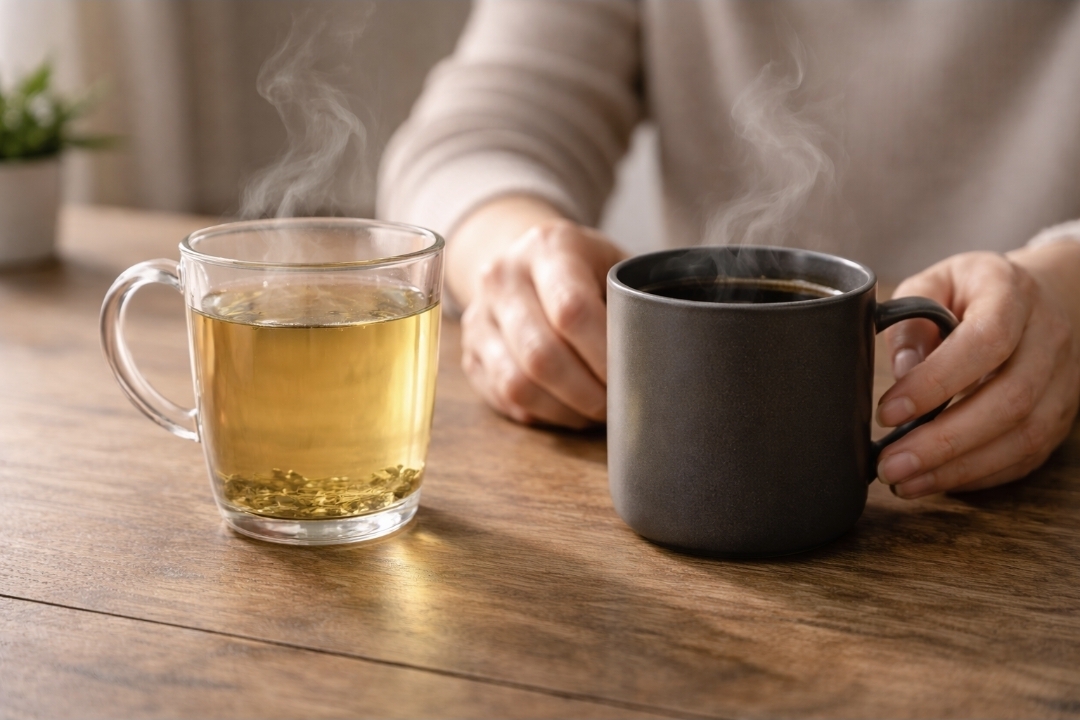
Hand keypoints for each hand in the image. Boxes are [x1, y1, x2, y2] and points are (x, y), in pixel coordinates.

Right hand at [460, 219, 625, 427]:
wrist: (522, 258)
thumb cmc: (584, 268)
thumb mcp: (613, 263)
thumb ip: (636, 300)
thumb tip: (668, 359)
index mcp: (547, 248)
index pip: (572, 310)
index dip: (605, 354)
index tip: (634, 373)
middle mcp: (502, 278)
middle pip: (540, 354)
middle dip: (588, 392)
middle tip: (618, 404)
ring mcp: (479, 317)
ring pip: (517, 384)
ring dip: (565, 410)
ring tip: (596, 411)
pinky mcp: (470, 353)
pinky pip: (504, 398)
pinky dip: (543, 413)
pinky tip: (569, 408)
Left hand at [876, 250, 1079, 497]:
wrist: (1045, 297)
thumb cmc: (974, 292)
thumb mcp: (934, 283)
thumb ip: (910, 320)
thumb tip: (903, 370)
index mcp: (1012, 294)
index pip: (985, 341)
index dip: (935, 382)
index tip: (887, 412)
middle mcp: (1049, 338)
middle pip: (1009, 400)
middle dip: (942, 442)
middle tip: (890, 463)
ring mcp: (1064, 382)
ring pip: (1023, 438)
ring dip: (958, 468)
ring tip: (905, 482)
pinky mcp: (1060, 417)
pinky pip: (1026, 457)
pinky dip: (979, 475)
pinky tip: (937, 481)